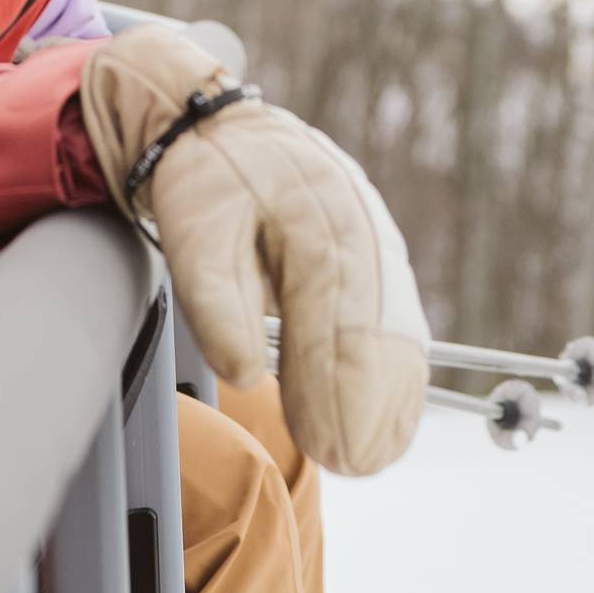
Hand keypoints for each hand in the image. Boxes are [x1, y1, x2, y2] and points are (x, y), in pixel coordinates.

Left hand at [78, 27, 429, 477]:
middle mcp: (362, 229)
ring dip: (390, 400)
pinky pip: (401, 325)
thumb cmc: (208, 183)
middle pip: (381, 333)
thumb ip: (216, 300)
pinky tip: (387, 423)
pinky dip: (397, 377)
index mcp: (318, 219)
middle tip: (346, 463)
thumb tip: (245, 373)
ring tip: (366, 458)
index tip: (326, 447)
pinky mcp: (379, 259)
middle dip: (367, 407)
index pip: (339, 322)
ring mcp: (377, 242)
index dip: (336, 392)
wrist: (225, 129)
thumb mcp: (193, 230)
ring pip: (401, 332)